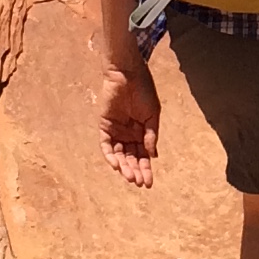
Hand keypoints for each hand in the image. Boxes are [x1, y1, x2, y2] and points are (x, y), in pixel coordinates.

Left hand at [99, 65, 160, 186]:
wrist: (128, 75)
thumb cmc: (144, 91)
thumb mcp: (153, 114)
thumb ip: (152, 134)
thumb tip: (153, 155)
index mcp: (142, 133)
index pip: (143, 156)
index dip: (146, 169)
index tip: (149, 183)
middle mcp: (128, 135)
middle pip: (131, 158)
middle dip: (136, 171)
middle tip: (140, 182)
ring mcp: (116, 132)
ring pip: (119, 155)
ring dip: (124, 166)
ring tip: (130, 176)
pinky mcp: (105, 127)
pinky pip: (106, 145)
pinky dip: (110, 156)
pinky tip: (116, 165)